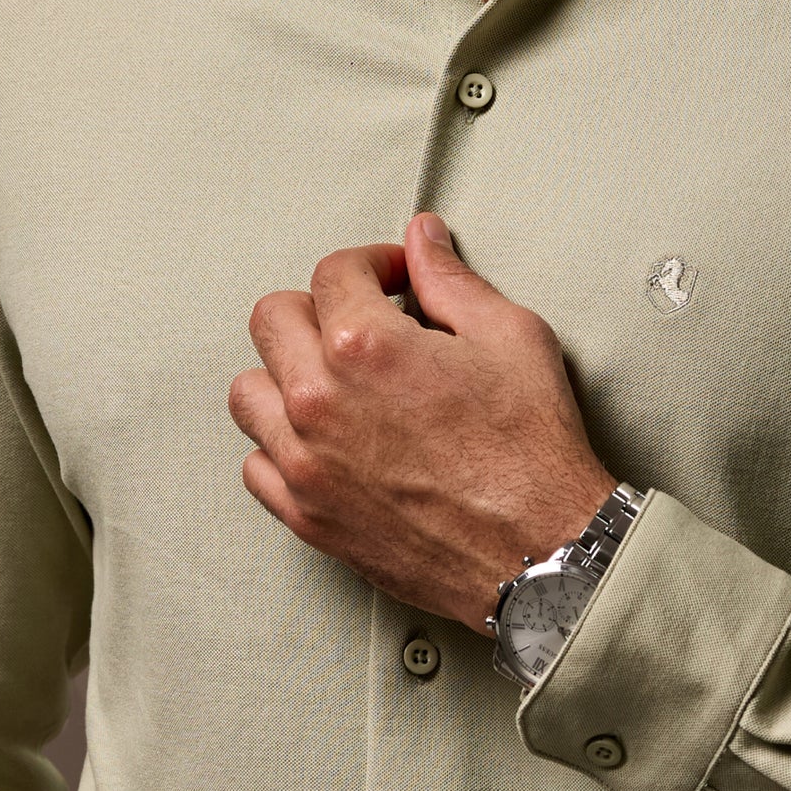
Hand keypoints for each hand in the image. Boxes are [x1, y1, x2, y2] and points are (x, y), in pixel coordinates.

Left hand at [227, 213, 616, 636]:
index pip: (334, 271)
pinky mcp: (308, 517)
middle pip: (273, 320)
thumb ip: (451, 279)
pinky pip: (257, 465)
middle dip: (320, 307)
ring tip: (337, 379)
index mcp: (364, 346)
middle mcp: (319, 402)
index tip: (396, 278)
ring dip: (287, 373)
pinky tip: (326, 439)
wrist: (540, 551)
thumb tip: (423, 239)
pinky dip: (281, 445)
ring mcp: (306, 464)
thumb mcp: (509, 335)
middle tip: (364, 320)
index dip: (373, 263)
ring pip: (250, 392)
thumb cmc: (531, 449)